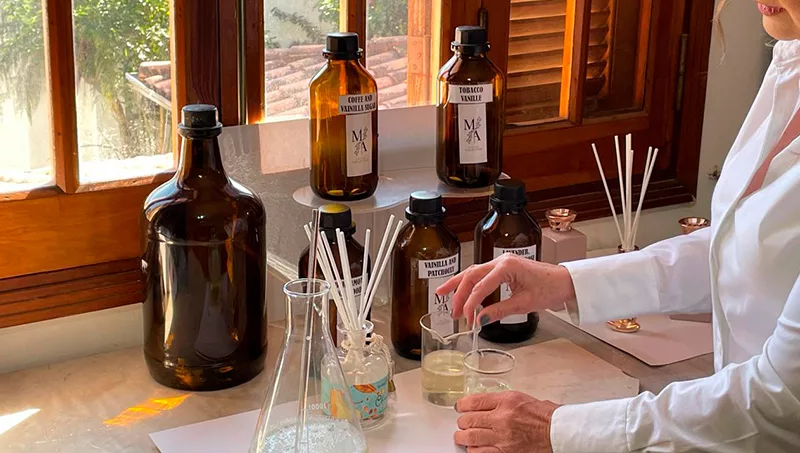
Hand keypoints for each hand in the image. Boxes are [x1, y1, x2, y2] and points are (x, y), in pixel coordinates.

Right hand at [436, 253, 575, 325]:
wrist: (565, 282)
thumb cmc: (550, 288)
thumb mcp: (524, 304)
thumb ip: (500, 311)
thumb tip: (480, 319)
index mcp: (507, 266)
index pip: (481, 286)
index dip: (471, 303)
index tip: (467, 319)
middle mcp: (501, 260)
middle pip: (471, 275)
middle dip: (459, 294)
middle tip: (453, 311)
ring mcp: (501, 262)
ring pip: (473, 272)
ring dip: (459, 285)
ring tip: (442, 294)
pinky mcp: (503, 267)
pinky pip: (481, 274)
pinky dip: (469, 283)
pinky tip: (461, 290)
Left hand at [454, 391, 560, 452]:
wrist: (559, 432)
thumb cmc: (545, 416)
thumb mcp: (521, 398)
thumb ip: (501, 401)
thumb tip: (484, 405)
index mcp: (506, 401)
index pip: (473, 401)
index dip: (462, 405)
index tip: (460, 407)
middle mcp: (501, 418)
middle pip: (468, 420)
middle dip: (463, 422)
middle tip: (463, 423)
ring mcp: (502, 437)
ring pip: (470, 438)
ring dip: (463, 438)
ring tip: (463, 437)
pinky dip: (474, 451)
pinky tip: (474, 448)